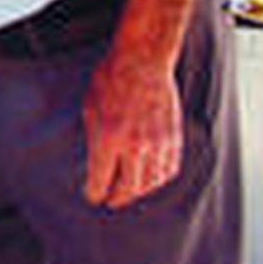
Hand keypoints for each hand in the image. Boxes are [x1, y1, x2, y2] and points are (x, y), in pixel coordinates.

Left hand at [81, 50, 182, 207]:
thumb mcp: (89, 108)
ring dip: (139, 192)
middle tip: (110, 201)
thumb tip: (96, 162)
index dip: (95, 193)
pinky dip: (159, 179)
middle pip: (129, 188)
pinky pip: (169, 169)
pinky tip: (150, 179)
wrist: (143, 62)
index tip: (92, 196)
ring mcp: (157, 143)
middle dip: (117, 198)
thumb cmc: (109, 80)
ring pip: (151, 183)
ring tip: (129, 192)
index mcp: (109, 138)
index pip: (101, 180)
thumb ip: (94, 138)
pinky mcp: (173, 138)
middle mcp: (135, 146)